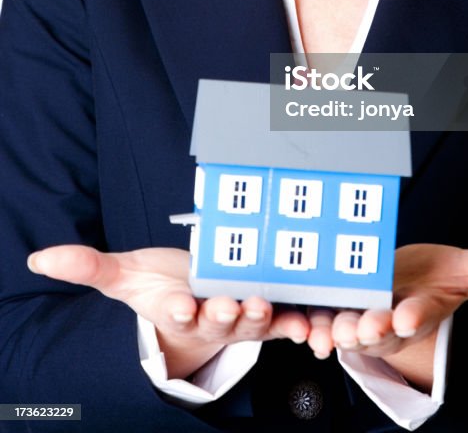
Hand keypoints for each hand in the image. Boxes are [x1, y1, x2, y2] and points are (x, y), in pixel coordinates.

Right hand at [27, 245, 308, 378]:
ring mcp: (242, 318)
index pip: (175, 312)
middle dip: (224, 312)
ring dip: (263, 315)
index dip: (177, 309)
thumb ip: (90, 268)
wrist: (192, 308)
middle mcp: (211, 318)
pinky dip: (297, 323)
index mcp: (178, 309)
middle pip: (219, 318)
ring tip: (266, 307)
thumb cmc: (161, 288)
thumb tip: (42, 260)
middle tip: (230, 305)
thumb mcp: (126, 276)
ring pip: (254, 320)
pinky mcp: (269, 314)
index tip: (178, 304)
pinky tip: (308, 323)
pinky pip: (287, 322)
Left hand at [307, 243, 467, 390]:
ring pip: (349, 329)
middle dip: (371, 328)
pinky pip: (325, 321)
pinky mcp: (342, 311)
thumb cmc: (442, 279)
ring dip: (338, 330)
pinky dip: (314, 325)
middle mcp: (393, 318)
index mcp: (424, 307)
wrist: (411, 286)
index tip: (405, 316)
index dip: (414, 314)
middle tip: (362, 325)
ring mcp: (365, 317)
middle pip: (381, 328)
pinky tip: (304, 326)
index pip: (422, 312)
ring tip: (330, 329)